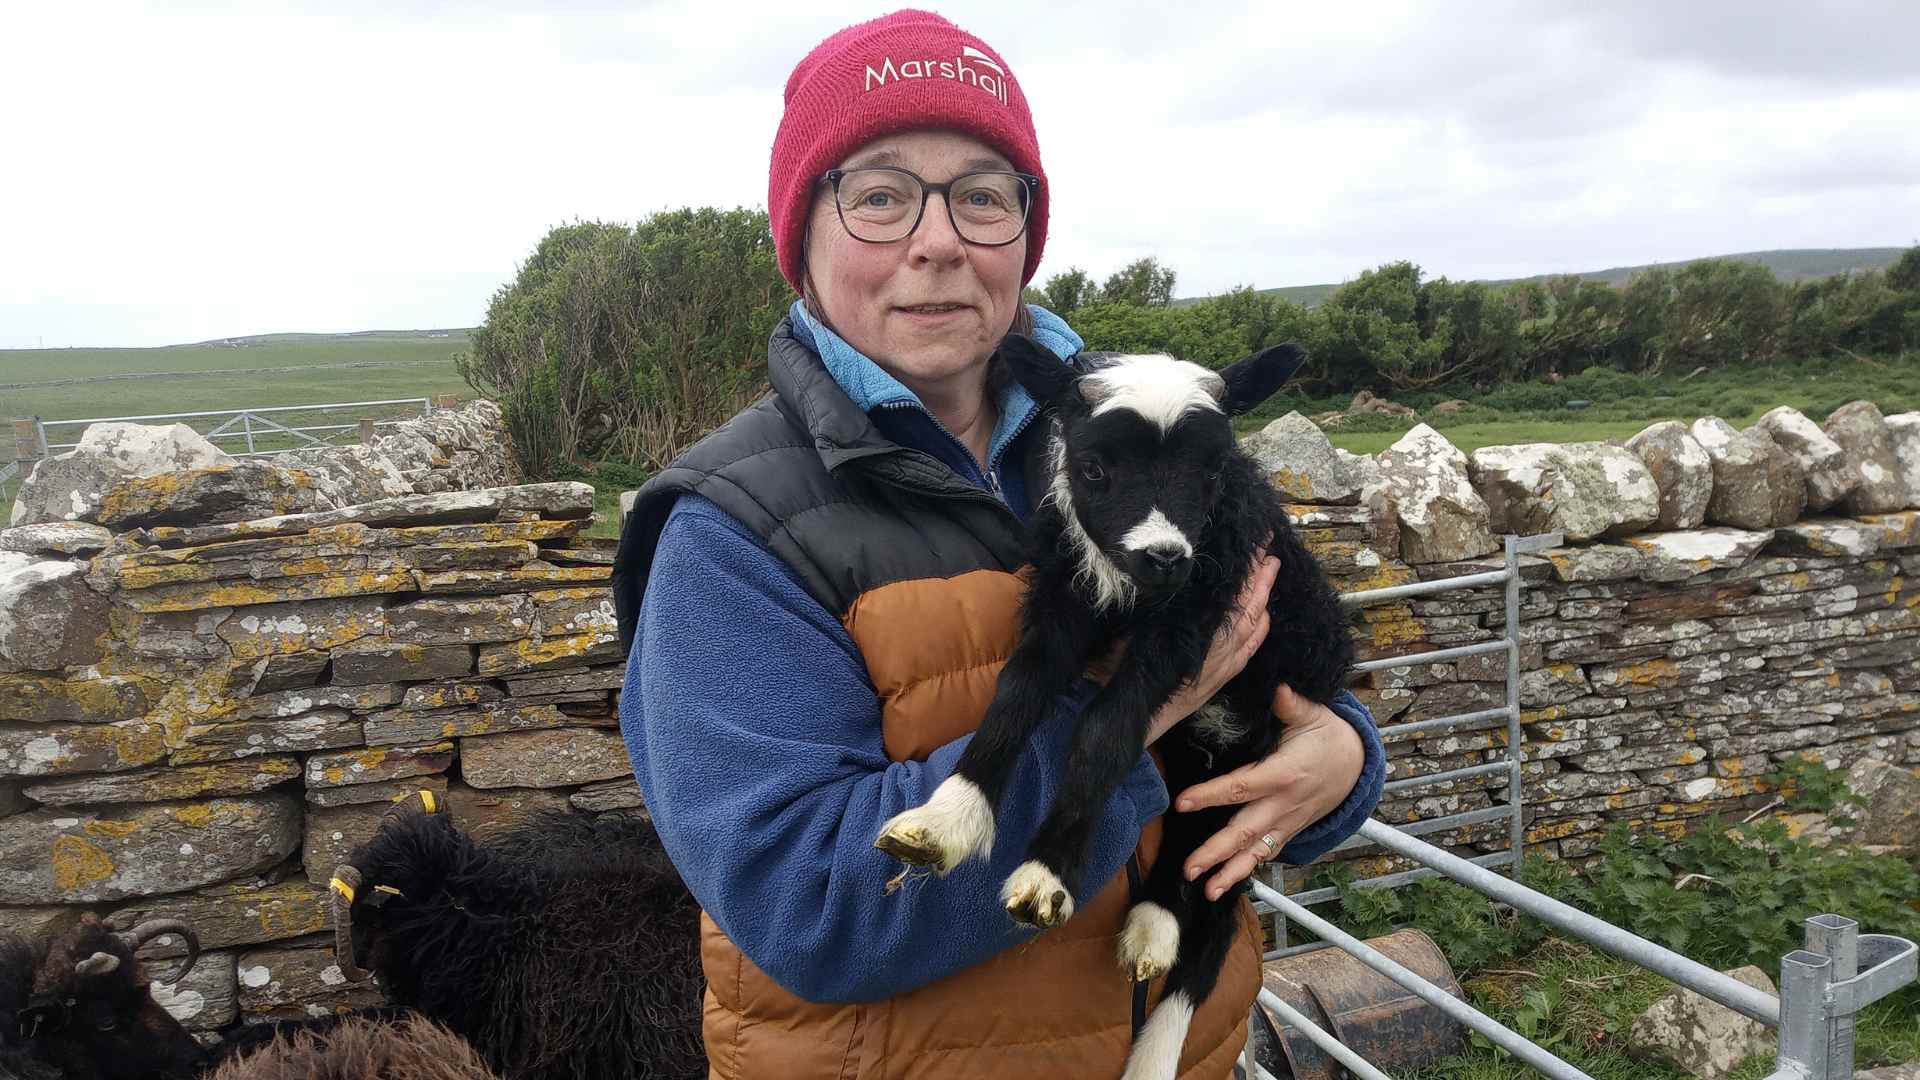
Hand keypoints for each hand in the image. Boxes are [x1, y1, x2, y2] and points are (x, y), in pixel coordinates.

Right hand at [1143, 554, 1279, 745]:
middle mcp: (1219, 647)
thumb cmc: (1130, 674)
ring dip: (1264, 596)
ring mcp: (1224, 663)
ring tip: (1270, 570)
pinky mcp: (1223, 676)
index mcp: (1201, 632)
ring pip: (1253, 624)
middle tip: (1269, 548)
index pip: (1234, 592)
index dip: (1247, 567)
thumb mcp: (1136, 633)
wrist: (1138, 716)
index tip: (1257, 543)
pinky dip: (1260, 628)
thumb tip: (1159, 579)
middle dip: (1261, 575)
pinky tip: (1265, 618)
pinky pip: (1251, 648)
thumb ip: (1154, 608)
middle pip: (1249, 604)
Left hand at [1175, 684, 1365, 899]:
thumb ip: (1292, 705)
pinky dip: (1247, 869)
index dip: (1211, 795)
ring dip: (1230, 872)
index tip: (1182, 803)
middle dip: (1216, 851)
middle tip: (1189, 868)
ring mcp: (1287, 821)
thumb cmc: (1328, 736)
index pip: (1241, 786)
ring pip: (1256, 850)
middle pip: (1244, 830)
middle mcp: (1283, 804)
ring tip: (1206, 890)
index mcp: (1283, 773)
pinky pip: (1267, 853)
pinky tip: (1225, 884)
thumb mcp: (1314, 715)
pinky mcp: (1289, 830)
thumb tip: (1279, 689)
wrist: (1357, 765)